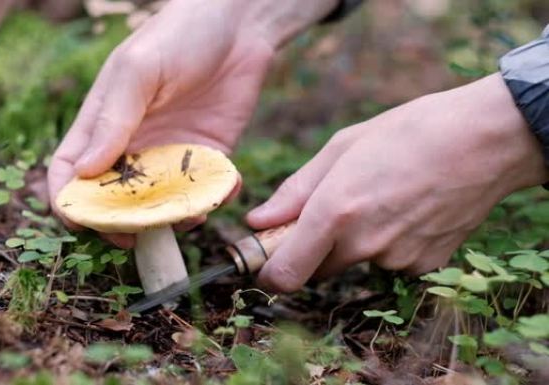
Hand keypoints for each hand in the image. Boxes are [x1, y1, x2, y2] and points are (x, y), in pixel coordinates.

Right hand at [48, 0, 338, 246]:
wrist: (240, 24)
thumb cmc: (179, 35)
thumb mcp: (139, 69)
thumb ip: (114, 118)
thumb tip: (84, 171)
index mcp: (103, 123)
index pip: (70, 172)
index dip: (69, 201)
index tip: (81, 222)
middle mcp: (133, 145)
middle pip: (113, 200)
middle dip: (120, 224)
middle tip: (138, 235)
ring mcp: (170, 154)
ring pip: (159, 205)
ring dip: (170, 220)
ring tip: (188, 215)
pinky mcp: (207, 156)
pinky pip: (204, 192)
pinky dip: (212, 200)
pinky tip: (223, 190)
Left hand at [247, 74, 548, 291]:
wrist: (486, 140)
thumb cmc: (410, 132)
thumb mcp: (343, 147)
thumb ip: (295, 192)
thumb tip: (258, 221)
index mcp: (335, 211)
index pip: (285, 275)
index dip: (271, 273)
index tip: (270, 257)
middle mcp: (363, 244)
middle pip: (317, 269)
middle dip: (313, 248)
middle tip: (331, 209)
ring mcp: (396, 259)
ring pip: (355, 262)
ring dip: (354, 241)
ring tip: (380, 196)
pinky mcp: (424, 265)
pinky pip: (389, 261)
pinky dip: (388, 242)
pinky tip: (407, 208)